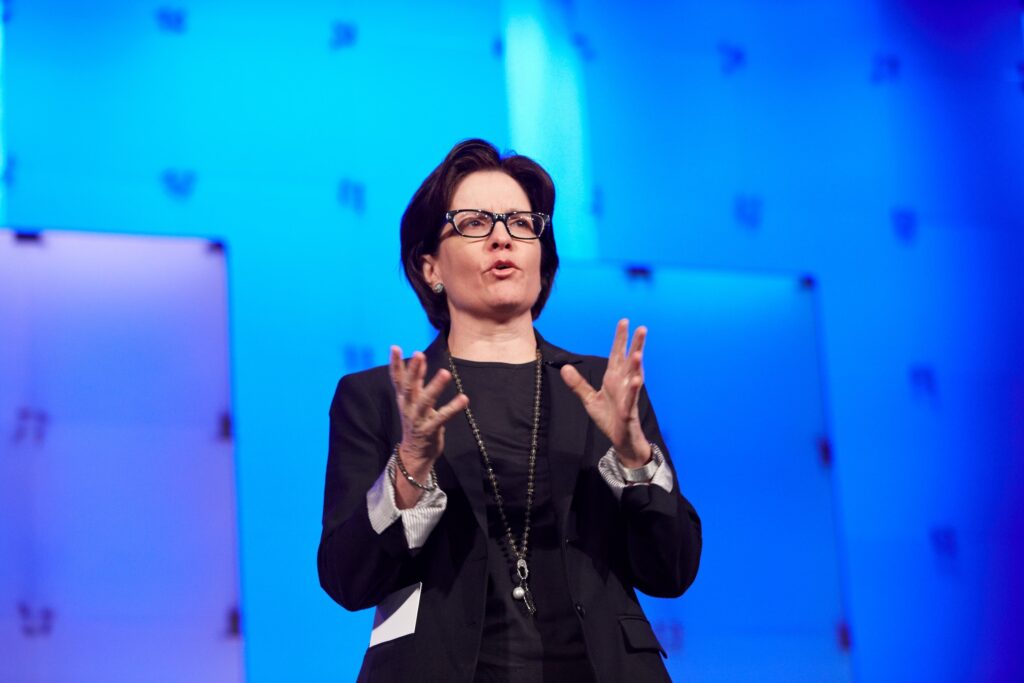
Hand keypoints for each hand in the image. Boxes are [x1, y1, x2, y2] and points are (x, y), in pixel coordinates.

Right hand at [389, 347, 468, 505]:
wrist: (415, 453)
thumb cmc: (417, 420)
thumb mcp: (415, 399)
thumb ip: (418, 378)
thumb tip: (419, 357)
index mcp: (404, 398)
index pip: (397, 378)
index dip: (394, 363)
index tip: (394, 347)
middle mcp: (408, 407)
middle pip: (409, 387)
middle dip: (413, 371)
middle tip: (419, 354)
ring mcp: (418, 419)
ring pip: (425, 401)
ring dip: (435, 387)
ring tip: (446, 373)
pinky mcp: (430, 430)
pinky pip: (442, 417)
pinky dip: (453, 408)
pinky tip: (464, 398)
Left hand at [560, 319, 651, 467]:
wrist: (620, 440)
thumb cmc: (608, 417)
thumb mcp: (588, 399)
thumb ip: (577, 384)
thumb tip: (565, 368)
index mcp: (613, 378)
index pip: (617, 354)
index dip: (620, 338)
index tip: (624, 321)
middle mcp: (623, 383)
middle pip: (630, 361)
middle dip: (636, 345)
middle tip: (642, 328)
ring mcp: (628, 396)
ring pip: (634, 377)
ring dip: (637, 365)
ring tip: (639, 352)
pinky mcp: (629, 410)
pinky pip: (631, 398)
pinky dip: (633, 390)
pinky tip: (635, 381)